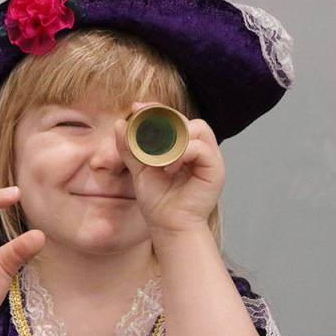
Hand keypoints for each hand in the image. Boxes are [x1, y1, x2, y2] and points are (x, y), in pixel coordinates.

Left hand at [114, 102, 223, 234]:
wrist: (169, 227)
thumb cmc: (158, 202)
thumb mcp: (139, 170)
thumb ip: (130, 148)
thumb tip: (120, 123)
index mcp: (183, 146)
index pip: (174, 118)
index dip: (156, 110)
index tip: (136, 108)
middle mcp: (199, 148)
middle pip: (186, 119)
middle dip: (163, 119)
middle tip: (143, 125)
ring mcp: (209, 158)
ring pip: (198, 128)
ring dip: (174, 139)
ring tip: (159, 159)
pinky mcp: (215, 169)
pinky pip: (201, 148)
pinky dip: (182, 153)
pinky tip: (169, 168)